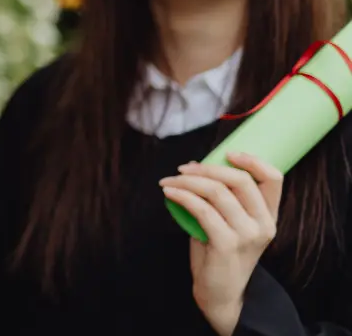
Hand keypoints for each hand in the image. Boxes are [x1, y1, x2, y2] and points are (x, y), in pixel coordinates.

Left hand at [160, 152, 283, 335]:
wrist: (220, 291)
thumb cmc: (219, 250)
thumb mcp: (228, 221)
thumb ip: (222, 196)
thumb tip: (197, 165)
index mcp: (269, 216)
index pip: (274, 179)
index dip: (252, 160)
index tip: (227, 153)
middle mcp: (264, 224)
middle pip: (241, 180)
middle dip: (207, 168)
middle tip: (184, 168)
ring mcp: (247, 235)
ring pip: (217, 192)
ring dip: (187, 181)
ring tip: (169, 181)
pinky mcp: (227, 244)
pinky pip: (202, 209)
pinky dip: (182, 196)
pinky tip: (169, 193)